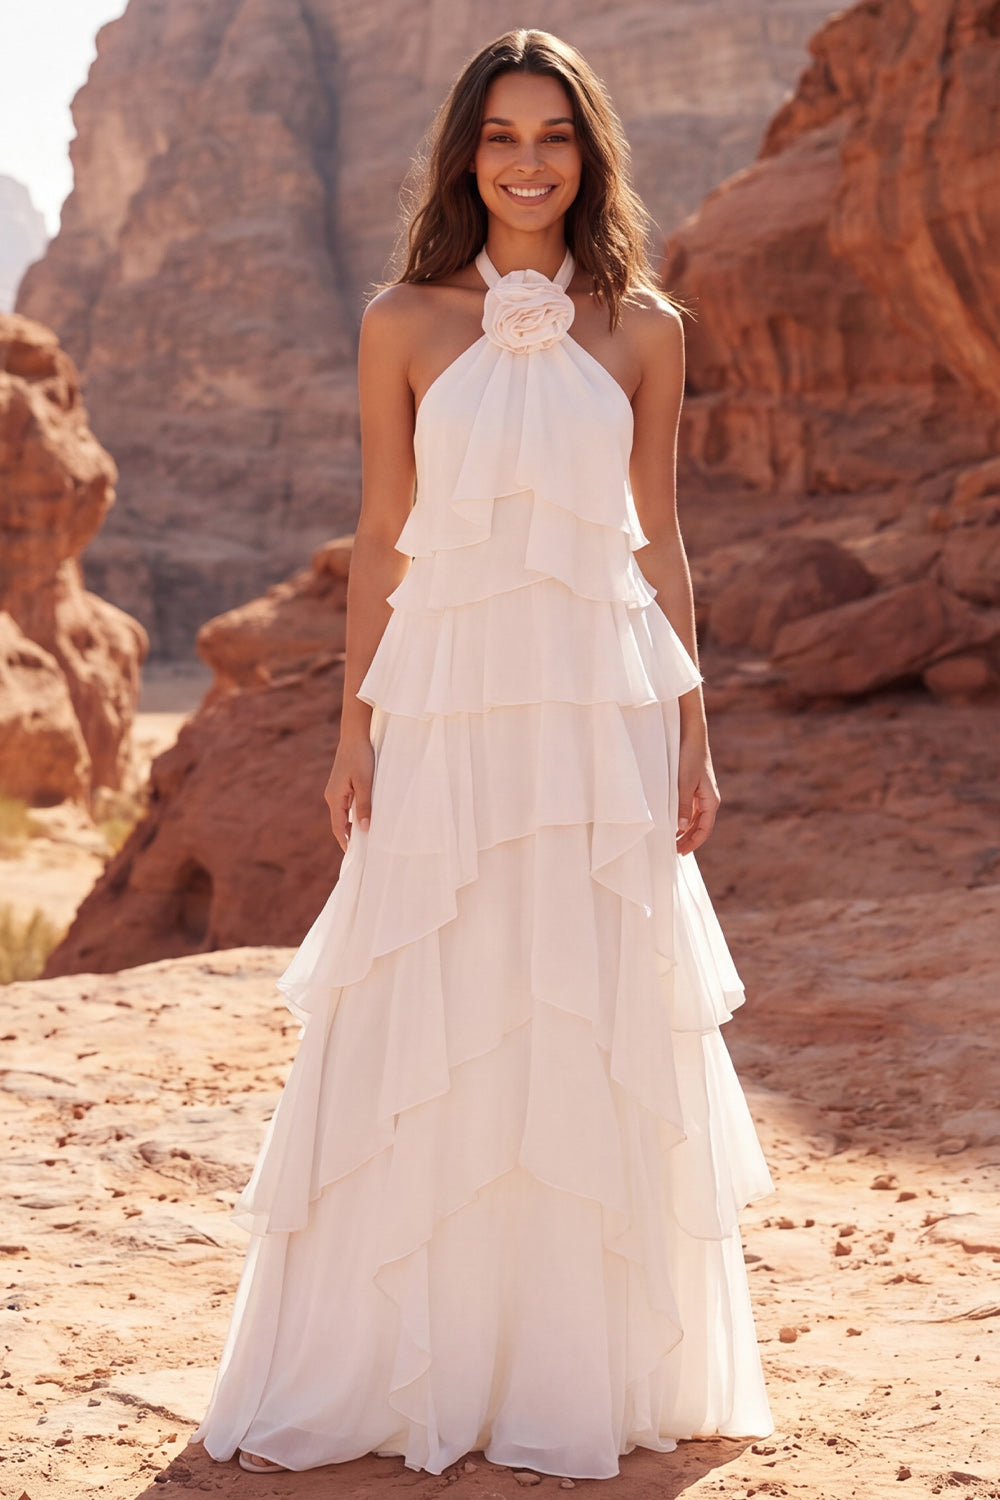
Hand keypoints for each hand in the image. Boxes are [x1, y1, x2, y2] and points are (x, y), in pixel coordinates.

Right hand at [325, 732, 374, 852]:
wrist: (355, 736)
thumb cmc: (361, 757)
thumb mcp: (365, 783)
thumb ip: (364, 806)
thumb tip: (364, 829)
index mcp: (334, 797)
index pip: (338, 826)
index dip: (344, 841)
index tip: (353, 854)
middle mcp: (332, 795)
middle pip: (339, 821)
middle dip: (348, 835)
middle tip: (362, 849)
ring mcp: (336, 790)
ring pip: (343, 813)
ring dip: (351, 825)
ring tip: (365, 837)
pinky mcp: (342, 784)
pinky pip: (346, 804)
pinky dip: (353, 813)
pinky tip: (363, 817)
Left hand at [676, 736, 720, 854]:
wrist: (691, 736)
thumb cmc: (689, 758)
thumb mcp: (683, 784)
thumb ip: (683, 806)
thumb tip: (682, 827)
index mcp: (711, 801)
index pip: (704, 830)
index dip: (693, 843)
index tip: (680, 852)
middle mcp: (709, 800)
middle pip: (701, 827)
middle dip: (689, 840)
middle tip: (674, 852)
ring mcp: (703, 795)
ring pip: (696, 820)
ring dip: (686, 831)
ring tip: (673, 841)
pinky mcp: (695, 789)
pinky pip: (691, 810)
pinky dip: (684, 820)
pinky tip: (673, 824)